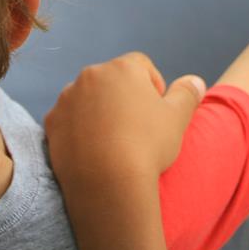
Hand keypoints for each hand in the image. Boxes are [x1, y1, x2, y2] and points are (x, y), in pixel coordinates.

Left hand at [44, 52, 205, 191]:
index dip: (153, 87)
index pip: (141, 66)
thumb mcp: (178, 118)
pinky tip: (93, 151)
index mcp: (122, 68)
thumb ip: (187, 94)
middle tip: (136, 130)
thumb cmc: (147, 146)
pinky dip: (79, 130)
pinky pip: (69, 120)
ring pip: (88, 99)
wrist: (107, 183)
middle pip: (112, 81)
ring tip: (113, 142)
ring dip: (99, 113)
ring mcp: (67, 98)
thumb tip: (196, 81)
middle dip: (124, 98)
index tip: (156, 113)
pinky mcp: (52, 122)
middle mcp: (90, 75)